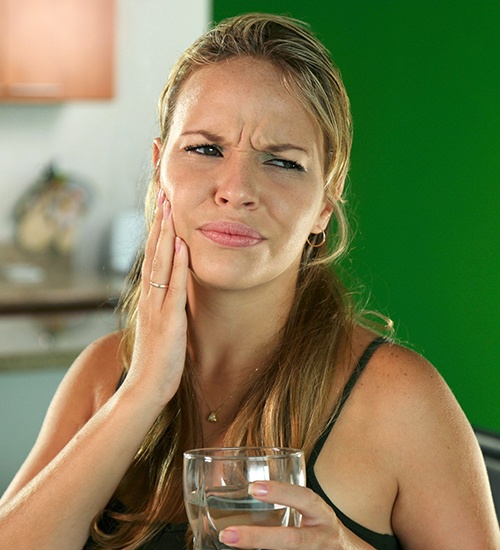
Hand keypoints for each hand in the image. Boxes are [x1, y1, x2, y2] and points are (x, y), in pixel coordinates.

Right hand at [124, 189, 188, 404]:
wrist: (145, 388)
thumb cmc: (156, 361)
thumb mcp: (161, 327)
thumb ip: (166, 308)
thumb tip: (175, 292)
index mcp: (150, 299)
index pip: (153, 258)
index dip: (158, 233)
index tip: (163, 210)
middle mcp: (150, 298)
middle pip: (153, 254)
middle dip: (160, 224)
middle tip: (164, 196)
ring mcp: (157, 307)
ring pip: (160, 264)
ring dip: (165, 235)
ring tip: (169, 209)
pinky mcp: (168, 320)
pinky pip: (173, 287)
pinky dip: (176, 264)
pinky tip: (180, 245)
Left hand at [219, 481, 366, 548]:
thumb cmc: (320, 527)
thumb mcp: (312, 511)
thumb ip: (289, 503)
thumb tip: (246, 493)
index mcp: (322, 514)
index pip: (304, 499)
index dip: (280, 492)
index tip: (252, 488)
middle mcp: (322, 537)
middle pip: (292, 540)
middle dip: (258, 538)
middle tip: (228, 534)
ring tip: (231, 543)